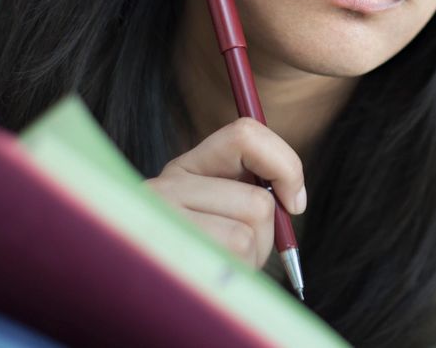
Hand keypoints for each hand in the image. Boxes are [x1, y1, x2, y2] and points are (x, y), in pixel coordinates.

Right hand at [145, 117, 305, 267]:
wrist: (141, 300)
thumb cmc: (203, 260)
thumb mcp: (224, 218)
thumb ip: (252, 196)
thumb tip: (294, 201)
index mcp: (186, 168)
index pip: (246, 134)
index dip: (285, 166)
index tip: (294, 203)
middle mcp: (165, 185)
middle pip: (259, 202)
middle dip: (267, 237)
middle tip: (244, 253)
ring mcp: (161, 217)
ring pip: (247, 234)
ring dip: (251, 260)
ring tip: (225, 268)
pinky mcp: (166, 250)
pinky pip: (230, 260)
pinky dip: (238, 275)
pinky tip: (214, 280)